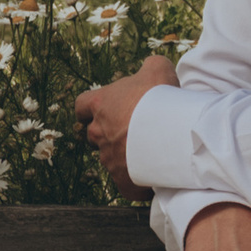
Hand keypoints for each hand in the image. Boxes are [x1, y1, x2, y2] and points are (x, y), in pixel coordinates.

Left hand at [75, 56, 177, 196]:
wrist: (169, 133)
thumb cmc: (159, 98)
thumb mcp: (157, 69)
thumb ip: (150, 66)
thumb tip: (153, 67)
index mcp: (101, 104)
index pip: (81, 105)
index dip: (88, 109)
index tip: (97, 111)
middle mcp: (99, 132)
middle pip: (95, 134)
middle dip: (109, 134)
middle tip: (132, 132)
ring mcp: (108, 158)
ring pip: (110, 158)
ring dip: (124, 156)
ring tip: (148, 154)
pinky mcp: (122, 180)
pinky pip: (126, 183)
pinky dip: (137, 182)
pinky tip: (153, 179)